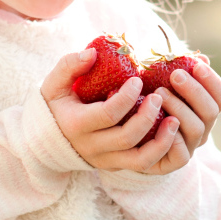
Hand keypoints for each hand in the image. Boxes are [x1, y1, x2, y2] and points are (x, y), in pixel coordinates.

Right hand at [40, 49, 190, 174]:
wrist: (46, 141)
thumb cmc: (55, 106)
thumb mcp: (54, 84)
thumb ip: (69, 65)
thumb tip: (93, 53)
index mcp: (77, 125)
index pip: (108, 114)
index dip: (127, 97)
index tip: (137, 80)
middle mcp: (91, 147)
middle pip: (127, 138)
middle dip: (147, 116)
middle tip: (159, 96)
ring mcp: (105, 161)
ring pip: (139, 160)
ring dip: (161, 141)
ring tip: (174, 119)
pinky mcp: (116, 167)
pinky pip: (142, 165)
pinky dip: (160, 151)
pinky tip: (171, 132)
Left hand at [154, 59, 220, 161]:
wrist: (126, 139)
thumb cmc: (147, 104)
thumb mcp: (162, 84)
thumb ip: (180, 72)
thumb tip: (200, 57)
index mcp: (204, 111)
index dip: (213, 82)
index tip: (197, 65)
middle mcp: (202, 130)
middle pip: (210, 112)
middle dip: (194, 91)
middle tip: (175, 75)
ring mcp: (189, 147)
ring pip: (196, 129)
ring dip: (179, 108)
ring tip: (158, 93)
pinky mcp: (172, 163)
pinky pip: (181, 156)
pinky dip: (172, 138)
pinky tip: (160, 122)